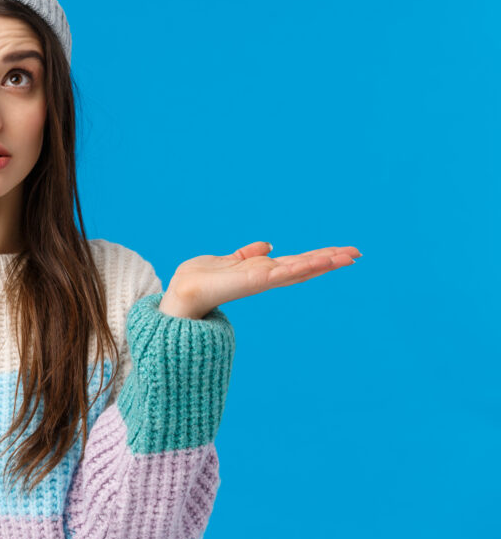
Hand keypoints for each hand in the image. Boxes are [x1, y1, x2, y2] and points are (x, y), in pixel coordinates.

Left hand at [160, 241, 361, 318]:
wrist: (181, 294)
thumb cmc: (199, 279)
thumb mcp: (227, 260)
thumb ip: (248, 254)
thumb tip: (268, 244)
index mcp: (260, 271)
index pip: (296, 262)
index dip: (318, 257)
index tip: (342, 252)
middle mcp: (265, 277)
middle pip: (304, 266)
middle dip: (330, 260)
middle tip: (357, 254)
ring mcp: (262, 280)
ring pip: (300, 269)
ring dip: (324, 262)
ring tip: (349, 257)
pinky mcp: (255, 282)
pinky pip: (284, 272)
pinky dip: (304, 267)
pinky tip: (321, 262)